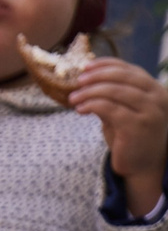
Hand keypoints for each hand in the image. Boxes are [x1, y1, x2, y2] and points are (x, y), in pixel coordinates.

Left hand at [73, 59, 167, 218]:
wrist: (143, 165)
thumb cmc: (131, 137)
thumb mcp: (123, 111)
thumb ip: (112, 97)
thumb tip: (86, 82)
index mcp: (155, 89)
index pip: (130, 69)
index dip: (107, 65)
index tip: (86, 66)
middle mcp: (157, 97)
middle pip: (123, 77)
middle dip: (97, 76)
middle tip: (78, 81)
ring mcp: (149, 111)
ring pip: (115, 91)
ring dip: (90, 92)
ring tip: (73, 97)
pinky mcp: (136, 125)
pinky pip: (110, 109)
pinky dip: (92, 105)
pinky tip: (80, 109)